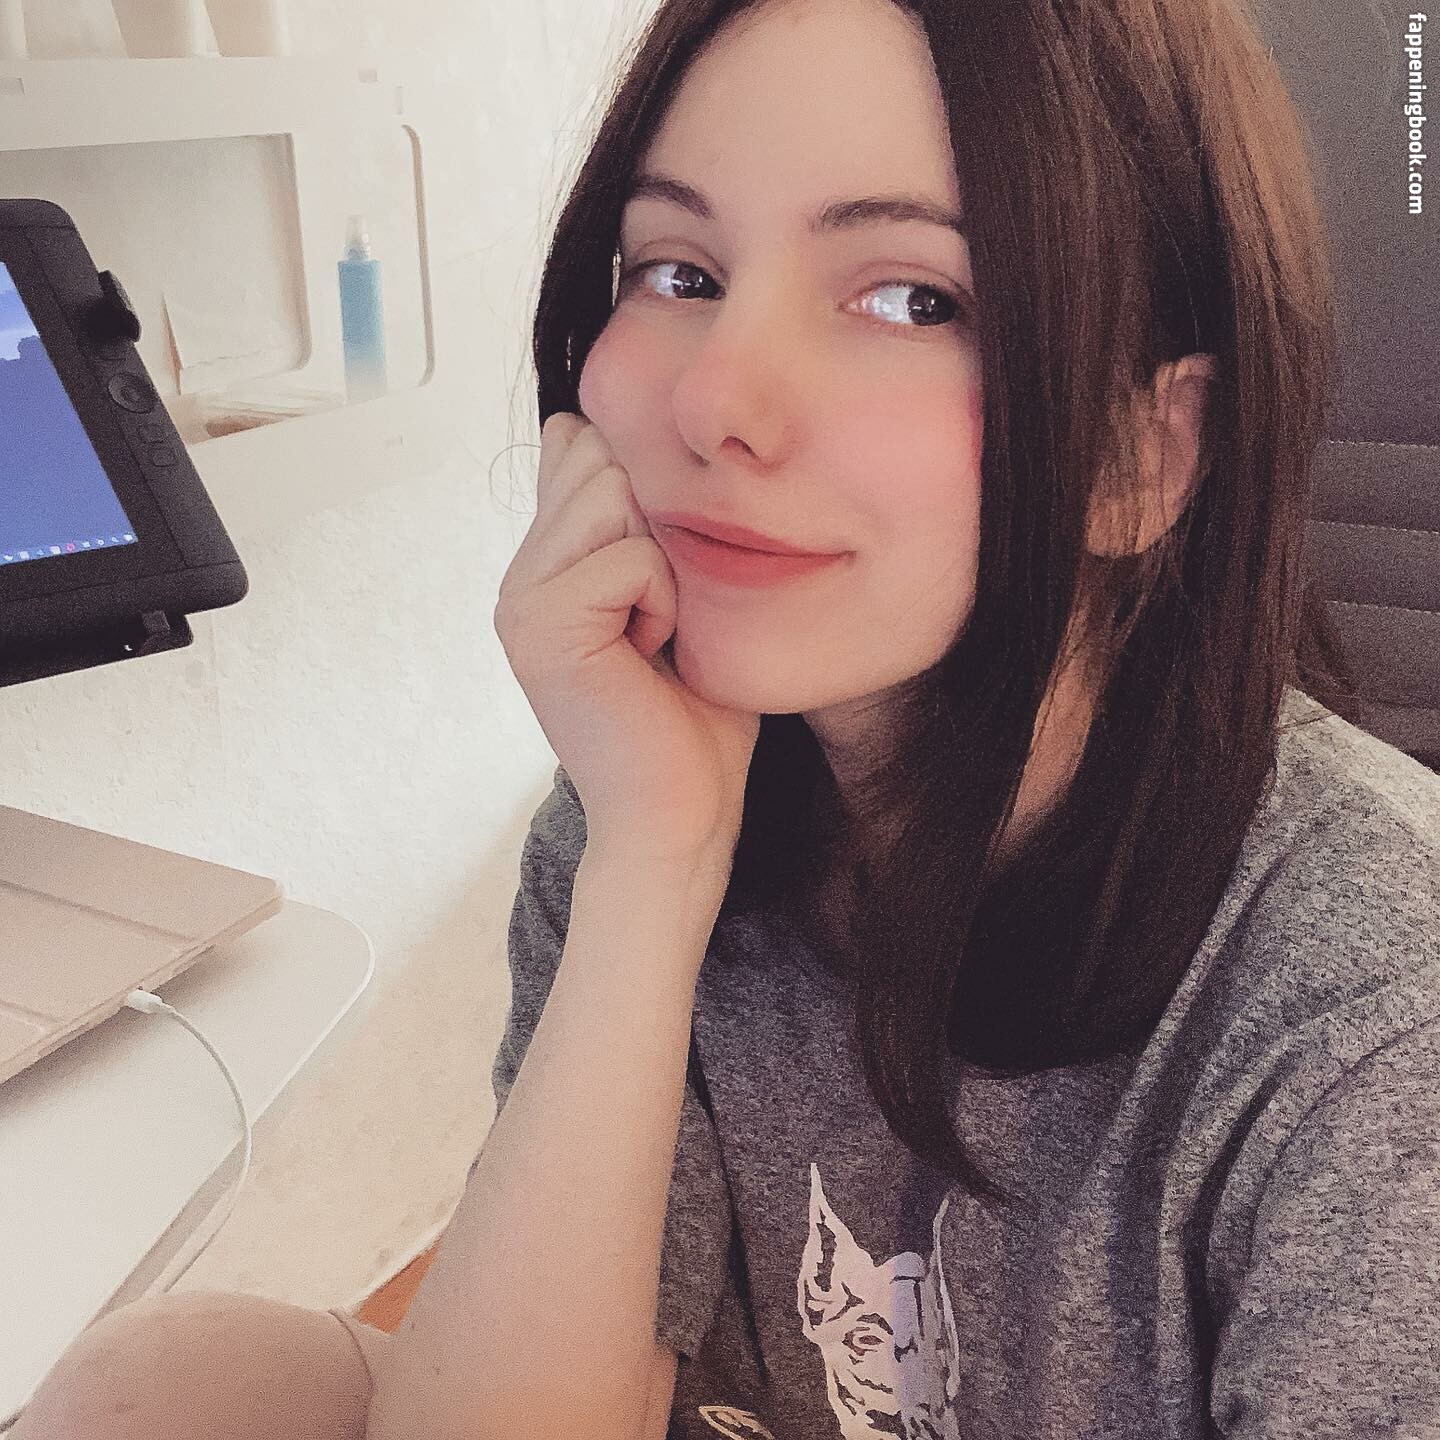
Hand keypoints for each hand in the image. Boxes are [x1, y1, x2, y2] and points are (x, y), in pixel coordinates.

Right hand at [493, 412, 761, 867]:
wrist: (681, 814)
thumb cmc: (693, 716)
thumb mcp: (672, 595)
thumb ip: (640, 524)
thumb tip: (606, 436)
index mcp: (545, 564)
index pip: (580, 446)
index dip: (640, 490)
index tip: (657, 574)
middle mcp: (521, 577)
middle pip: (601, 462)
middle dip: (656, 527)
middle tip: (659, 614)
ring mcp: (521, 601)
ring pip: (613, 498)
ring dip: (662, 566)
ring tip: (656, 633)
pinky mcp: (541, 627)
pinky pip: (630, 558)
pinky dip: (663, 602)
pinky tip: (651, 654)